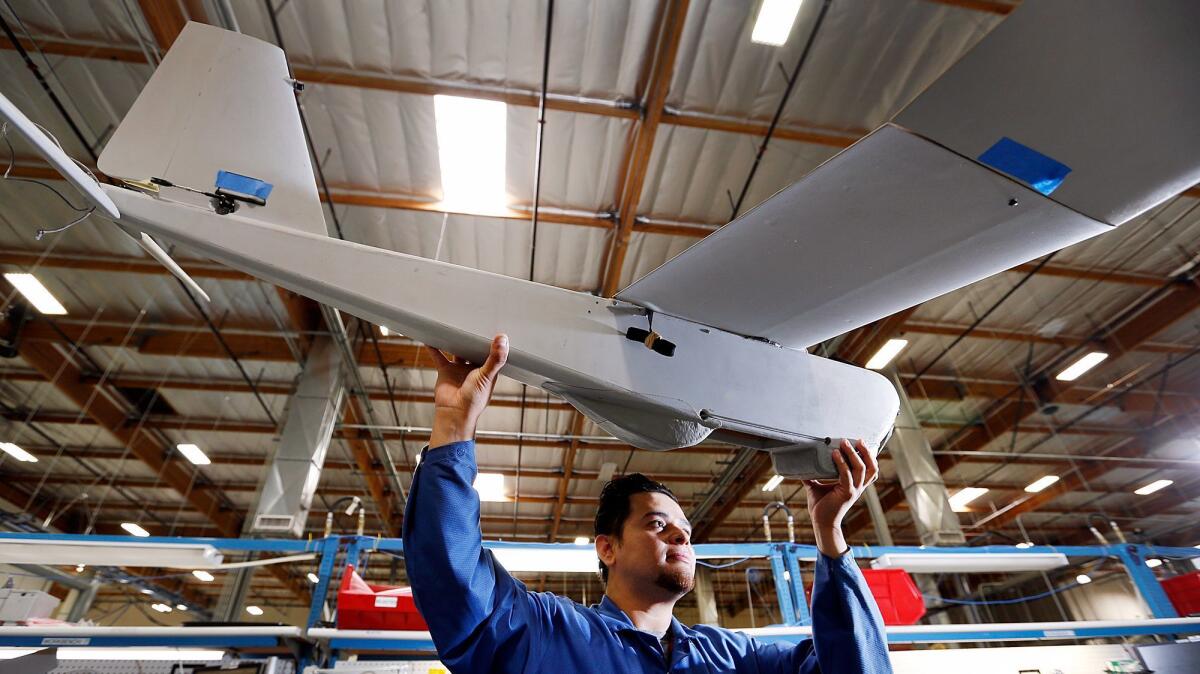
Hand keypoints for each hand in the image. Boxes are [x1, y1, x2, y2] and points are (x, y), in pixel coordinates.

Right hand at [426, 334, 508, 447]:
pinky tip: (430, 337)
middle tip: (473, 320)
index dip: (492, 341)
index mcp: (488, 370)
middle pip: (473, 348)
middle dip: (473, 338)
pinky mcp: (445, 371)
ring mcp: (459, 369)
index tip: (493, 325)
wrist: (454, 414)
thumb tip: (503, 339)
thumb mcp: (487, 376)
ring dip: (454, 340)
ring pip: (457, 350)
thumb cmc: (474, 400)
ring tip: (453, 325)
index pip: (491, 351)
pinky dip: (434, 347)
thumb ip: (495, 358)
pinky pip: (439, 356)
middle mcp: (474, 369)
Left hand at [804, 439, 877, 556]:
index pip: (870, 470)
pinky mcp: (846, 494)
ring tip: (845, 443)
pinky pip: (847, 476)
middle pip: (871, 468)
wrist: (821, 523)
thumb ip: (813, 475)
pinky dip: (841, 464)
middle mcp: (858, 488)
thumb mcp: (816, 486)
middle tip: (857, 440)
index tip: (861, 442)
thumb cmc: (821, 506)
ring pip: (861, 469)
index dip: (869, 456)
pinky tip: (835, 454)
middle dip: (866, 452)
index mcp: (855, 485)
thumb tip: (801, 464)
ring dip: (854, 455)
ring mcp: (853, 491)